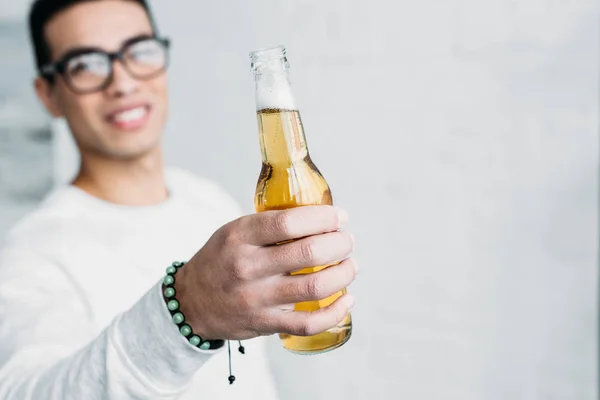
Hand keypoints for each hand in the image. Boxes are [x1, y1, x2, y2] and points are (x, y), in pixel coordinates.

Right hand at [173, 205, 356, 339]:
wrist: (191, 302)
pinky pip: (309, 322)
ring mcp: (256, 298)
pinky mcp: (265, 323)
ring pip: (314, 287)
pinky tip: (347, 299)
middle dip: (340, 243)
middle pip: (309, 252)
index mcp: (240, 236)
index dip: (323, 217)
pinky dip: (335, 312)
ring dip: (344, 274)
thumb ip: (270, 224)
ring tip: (350, 265)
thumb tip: (320, 216)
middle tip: (347, 240)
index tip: (339, 216)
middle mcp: (247, 266)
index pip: (289, 222)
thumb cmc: (221, 260)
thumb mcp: (235, 231)